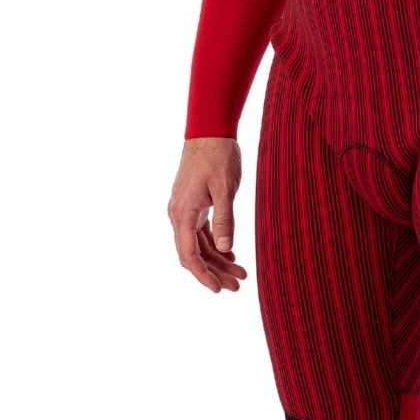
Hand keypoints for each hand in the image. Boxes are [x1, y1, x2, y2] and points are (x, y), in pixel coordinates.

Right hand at [168, 136, 247, 292]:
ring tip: (240, 274)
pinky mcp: (193, 203)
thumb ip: (225, 219)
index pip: (189, 255)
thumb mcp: (225, 189)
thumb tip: (224, 249)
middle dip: (215, 272)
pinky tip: (230, 254)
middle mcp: (179, 213)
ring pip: (198, 243)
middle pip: (194, 253)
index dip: (203, 275)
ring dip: (217, 260)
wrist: (209, 129)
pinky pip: (200, 231)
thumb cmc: (218, 155)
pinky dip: (214, 244)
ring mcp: (185, 208)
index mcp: (183, 213)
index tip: (218, 290)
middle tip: (239, 285)